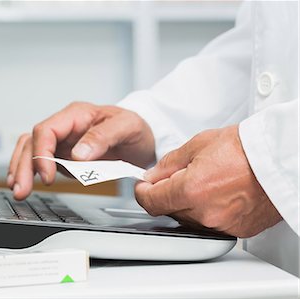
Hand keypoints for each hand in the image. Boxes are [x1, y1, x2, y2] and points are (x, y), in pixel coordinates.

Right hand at [8, 102, 154, 199]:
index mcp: (76, 115)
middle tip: (21, 189)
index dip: (42, 153)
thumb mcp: (127, 127)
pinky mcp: (63, 155)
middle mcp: (64, 127)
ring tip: (18, 189)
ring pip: (30, 150)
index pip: (46, 130)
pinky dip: (28, 170)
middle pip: (32, 142)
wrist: (144, 137)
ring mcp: (62, 141)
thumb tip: (78, 154)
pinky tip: (23, 182)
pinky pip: (39, 160)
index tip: (47, 176)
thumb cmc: (136, 127)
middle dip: (24, 166)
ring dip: (21, 169)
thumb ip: (102, 137)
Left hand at [135, 125, 281, 237]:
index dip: (141, 193)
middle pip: (169, 211)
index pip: (150, 202)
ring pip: (189, 219)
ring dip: (187, 204)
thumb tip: (152, 176)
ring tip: (205, 181)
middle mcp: (205, 213)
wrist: (280, 158)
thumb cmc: (246, 148)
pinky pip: (210, 224)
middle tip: (179, 176)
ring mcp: (222, 224)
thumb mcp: (198, 145)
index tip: (142, 187)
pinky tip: (217, 193)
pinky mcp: (237, 230)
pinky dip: (207, 211)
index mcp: (191, 190)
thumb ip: (168, 164)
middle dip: (167, 194)